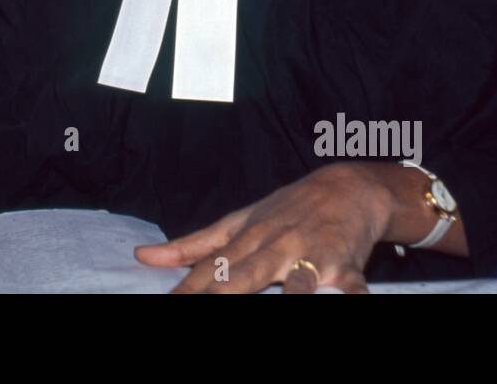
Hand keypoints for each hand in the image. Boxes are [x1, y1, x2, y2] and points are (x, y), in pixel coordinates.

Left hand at [133, 162, 392, 293]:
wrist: (348, 187)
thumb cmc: (286, 210)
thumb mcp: (239, 222)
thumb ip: (193, 245)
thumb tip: (142, 256)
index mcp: (248, 238)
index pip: (210, 267)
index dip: (187, 288)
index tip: (168, 304)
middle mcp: (276, 246)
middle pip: (245, 275)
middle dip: (223, 294)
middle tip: (200, 309)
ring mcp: (312, 255)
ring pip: (298, 282)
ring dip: (290, 295)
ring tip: (282, 304)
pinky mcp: (347, 266)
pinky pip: (352, 288)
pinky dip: (353, 298)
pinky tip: (353, 305)